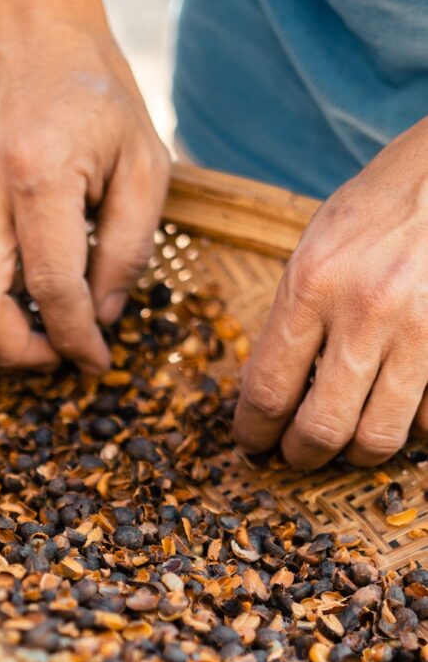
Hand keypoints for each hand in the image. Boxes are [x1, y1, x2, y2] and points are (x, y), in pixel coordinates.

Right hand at [0, 0, 168, 373]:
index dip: (77, 338)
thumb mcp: (145, 165)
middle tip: (55, 357)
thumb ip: (130, 249)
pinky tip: (6, 302)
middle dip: (18, 352)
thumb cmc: (97, 99)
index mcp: (39, 171)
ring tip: (31, 335)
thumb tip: (100, 317)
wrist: (29, 36)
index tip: (97, 360)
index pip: (51, 286)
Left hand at [233, 117, 427, 468]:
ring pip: (380, 435)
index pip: (267, 389)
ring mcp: (422, 330)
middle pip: (321, 427)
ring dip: (356, 455)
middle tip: (295, 457)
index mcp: (312, 285)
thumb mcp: (315, 248)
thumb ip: (293, 317)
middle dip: (301, 456)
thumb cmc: (381, 204)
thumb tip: (271, 387)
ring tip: (346, 448)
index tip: (251, 443)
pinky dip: (413, 429)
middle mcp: (365, 312)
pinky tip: (398, 417)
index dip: (254, 431)